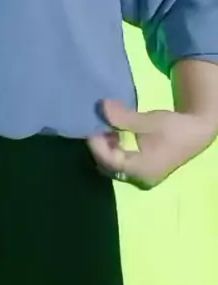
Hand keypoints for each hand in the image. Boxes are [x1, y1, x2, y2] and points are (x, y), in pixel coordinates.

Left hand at [87, 99, 215, 189]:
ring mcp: (141, 178)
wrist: (195, 134)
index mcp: (142, 169)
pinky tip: (114, 135)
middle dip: (99, 147)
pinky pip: (121, 165)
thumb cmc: (173, 127)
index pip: (110, 161)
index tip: (90, 127)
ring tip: (104, 128)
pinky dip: (114, 151)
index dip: (96, 144)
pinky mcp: (142, 173)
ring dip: (106, 148)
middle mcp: (140, 179)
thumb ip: (123, 116)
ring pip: (113, 167)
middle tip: (94, 126)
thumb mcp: (148, 120)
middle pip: (109, 167)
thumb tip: (101, 106)